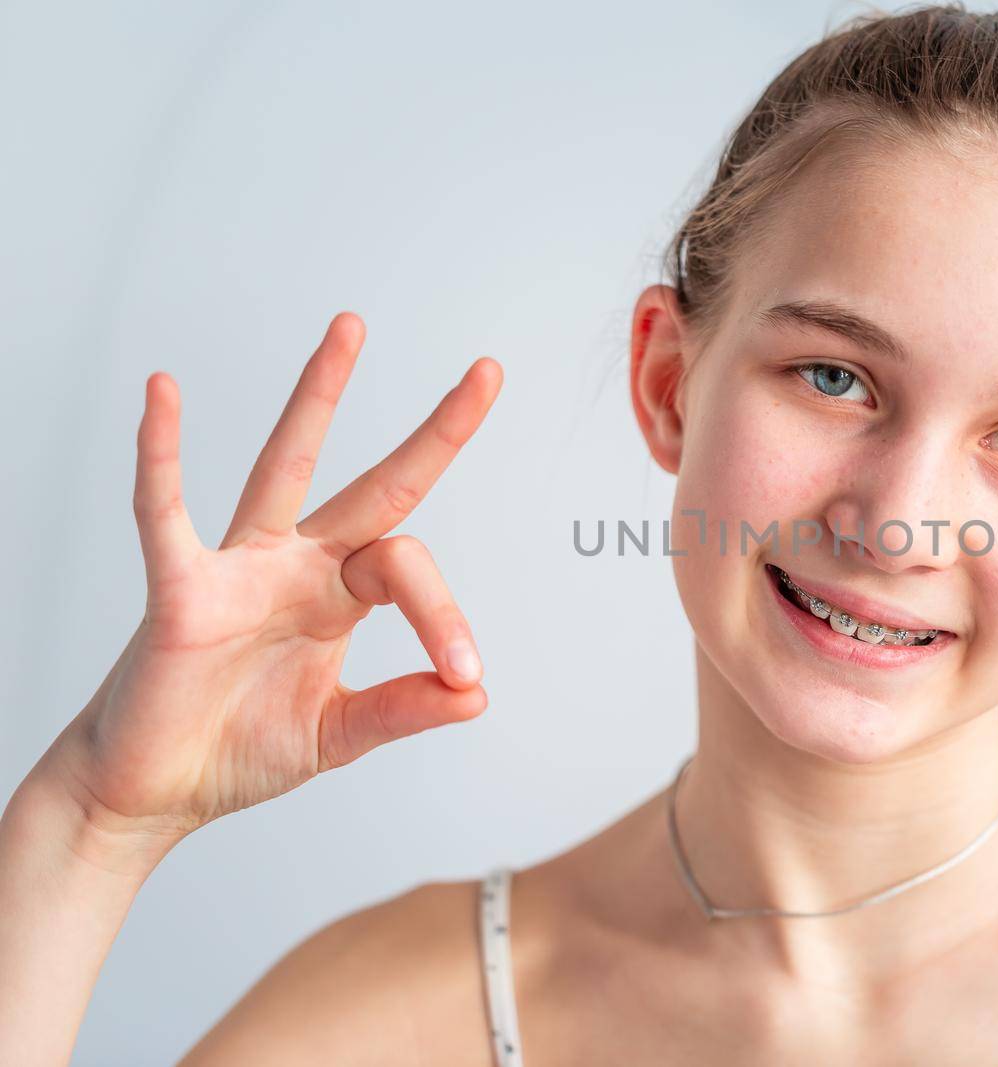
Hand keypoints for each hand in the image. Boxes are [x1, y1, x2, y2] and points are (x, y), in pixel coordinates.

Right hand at [40, 312, 501, 855]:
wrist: (152, 791)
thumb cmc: (237, 750)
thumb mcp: (337, 733)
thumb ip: (401, 709)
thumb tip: (478, 695)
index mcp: (340, 596)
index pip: (409, 570)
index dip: (445, 617)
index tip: (465, 674)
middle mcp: (298, 566)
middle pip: (378, 484)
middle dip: (434, 432)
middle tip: (487, 372)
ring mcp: (240, 566)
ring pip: (287, 463)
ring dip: (321, 395)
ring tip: (352, 330)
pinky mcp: (180, 587)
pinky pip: (164, 511)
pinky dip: (161, 455)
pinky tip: (163, 394)